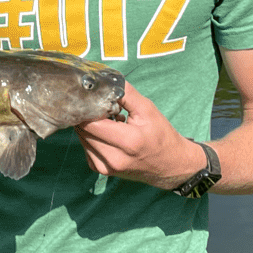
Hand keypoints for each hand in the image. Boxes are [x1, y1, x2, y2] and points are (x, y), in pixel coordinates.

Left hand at [74, 82, 205, 190]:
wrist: (171, 165)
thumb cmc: (161, 135)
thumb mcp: (147, 109)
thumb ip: (125, 94)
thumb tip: (102, 82)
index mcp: (128, 142)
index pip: (91, 123)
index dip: (89, 108)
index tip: (95, 99)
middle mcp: (114, 158)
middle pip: (83, 130)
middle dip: (88, 116)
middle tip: (102, 108)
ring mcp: (106, 167)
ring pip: (82, 138)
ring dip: (90, 126)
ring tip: (109, 121)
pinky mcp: (101, 170)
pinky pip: (86, 147)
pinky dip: (92, 137)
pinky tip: (107, 133)